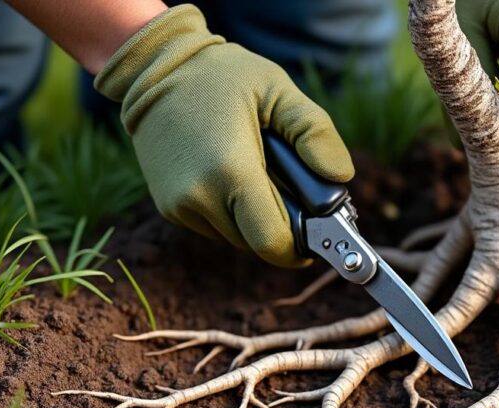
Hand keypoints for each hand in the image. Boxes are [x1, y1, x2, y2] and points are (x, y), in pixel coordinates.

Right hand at [94, 5, 352, 266]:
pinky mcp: (169, 207)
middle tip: (293, 192)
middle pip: (259, 244)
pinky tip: (234, 176)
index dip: (300, 247)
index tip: (317, 231)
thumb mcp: (278, 90)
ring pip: (238, 238)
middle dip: (283, 227)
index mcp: (231, 171)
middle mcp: (199, 196)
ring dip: (257, 220)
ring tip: (261, 174)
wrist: (155, 69)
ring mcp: (179, 205)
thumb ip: (315, 132)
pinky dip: (233, 213)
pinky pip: (216, 227)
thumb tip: (342, 176)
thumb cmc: (223, 76)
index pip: (273, 243)